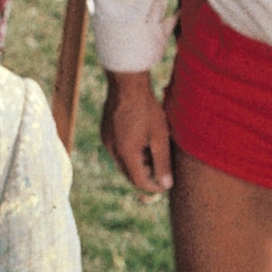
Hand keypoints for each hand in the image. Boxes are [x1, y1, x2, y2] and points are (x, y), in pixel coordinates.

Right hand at [101, 71, 172, 196]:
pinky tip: (143, 141)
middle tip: (163, 171)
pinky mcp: (105, 131)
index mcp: (126, 153)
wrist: (127, 84)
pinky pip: (117, 150)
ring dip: (138, 163)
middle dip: (146, 175)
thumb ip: (163, 163)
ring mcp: (106, 140)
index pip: (139, 181)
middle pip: (129, 173)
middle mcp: (112, 149)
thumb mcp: (160, 137)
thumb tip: (166, 185)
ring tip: (155, 152)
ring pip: (123, 161)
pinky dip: (130, 152)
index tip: (166, 185)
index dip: (153, 187)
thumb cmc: (147, 109)